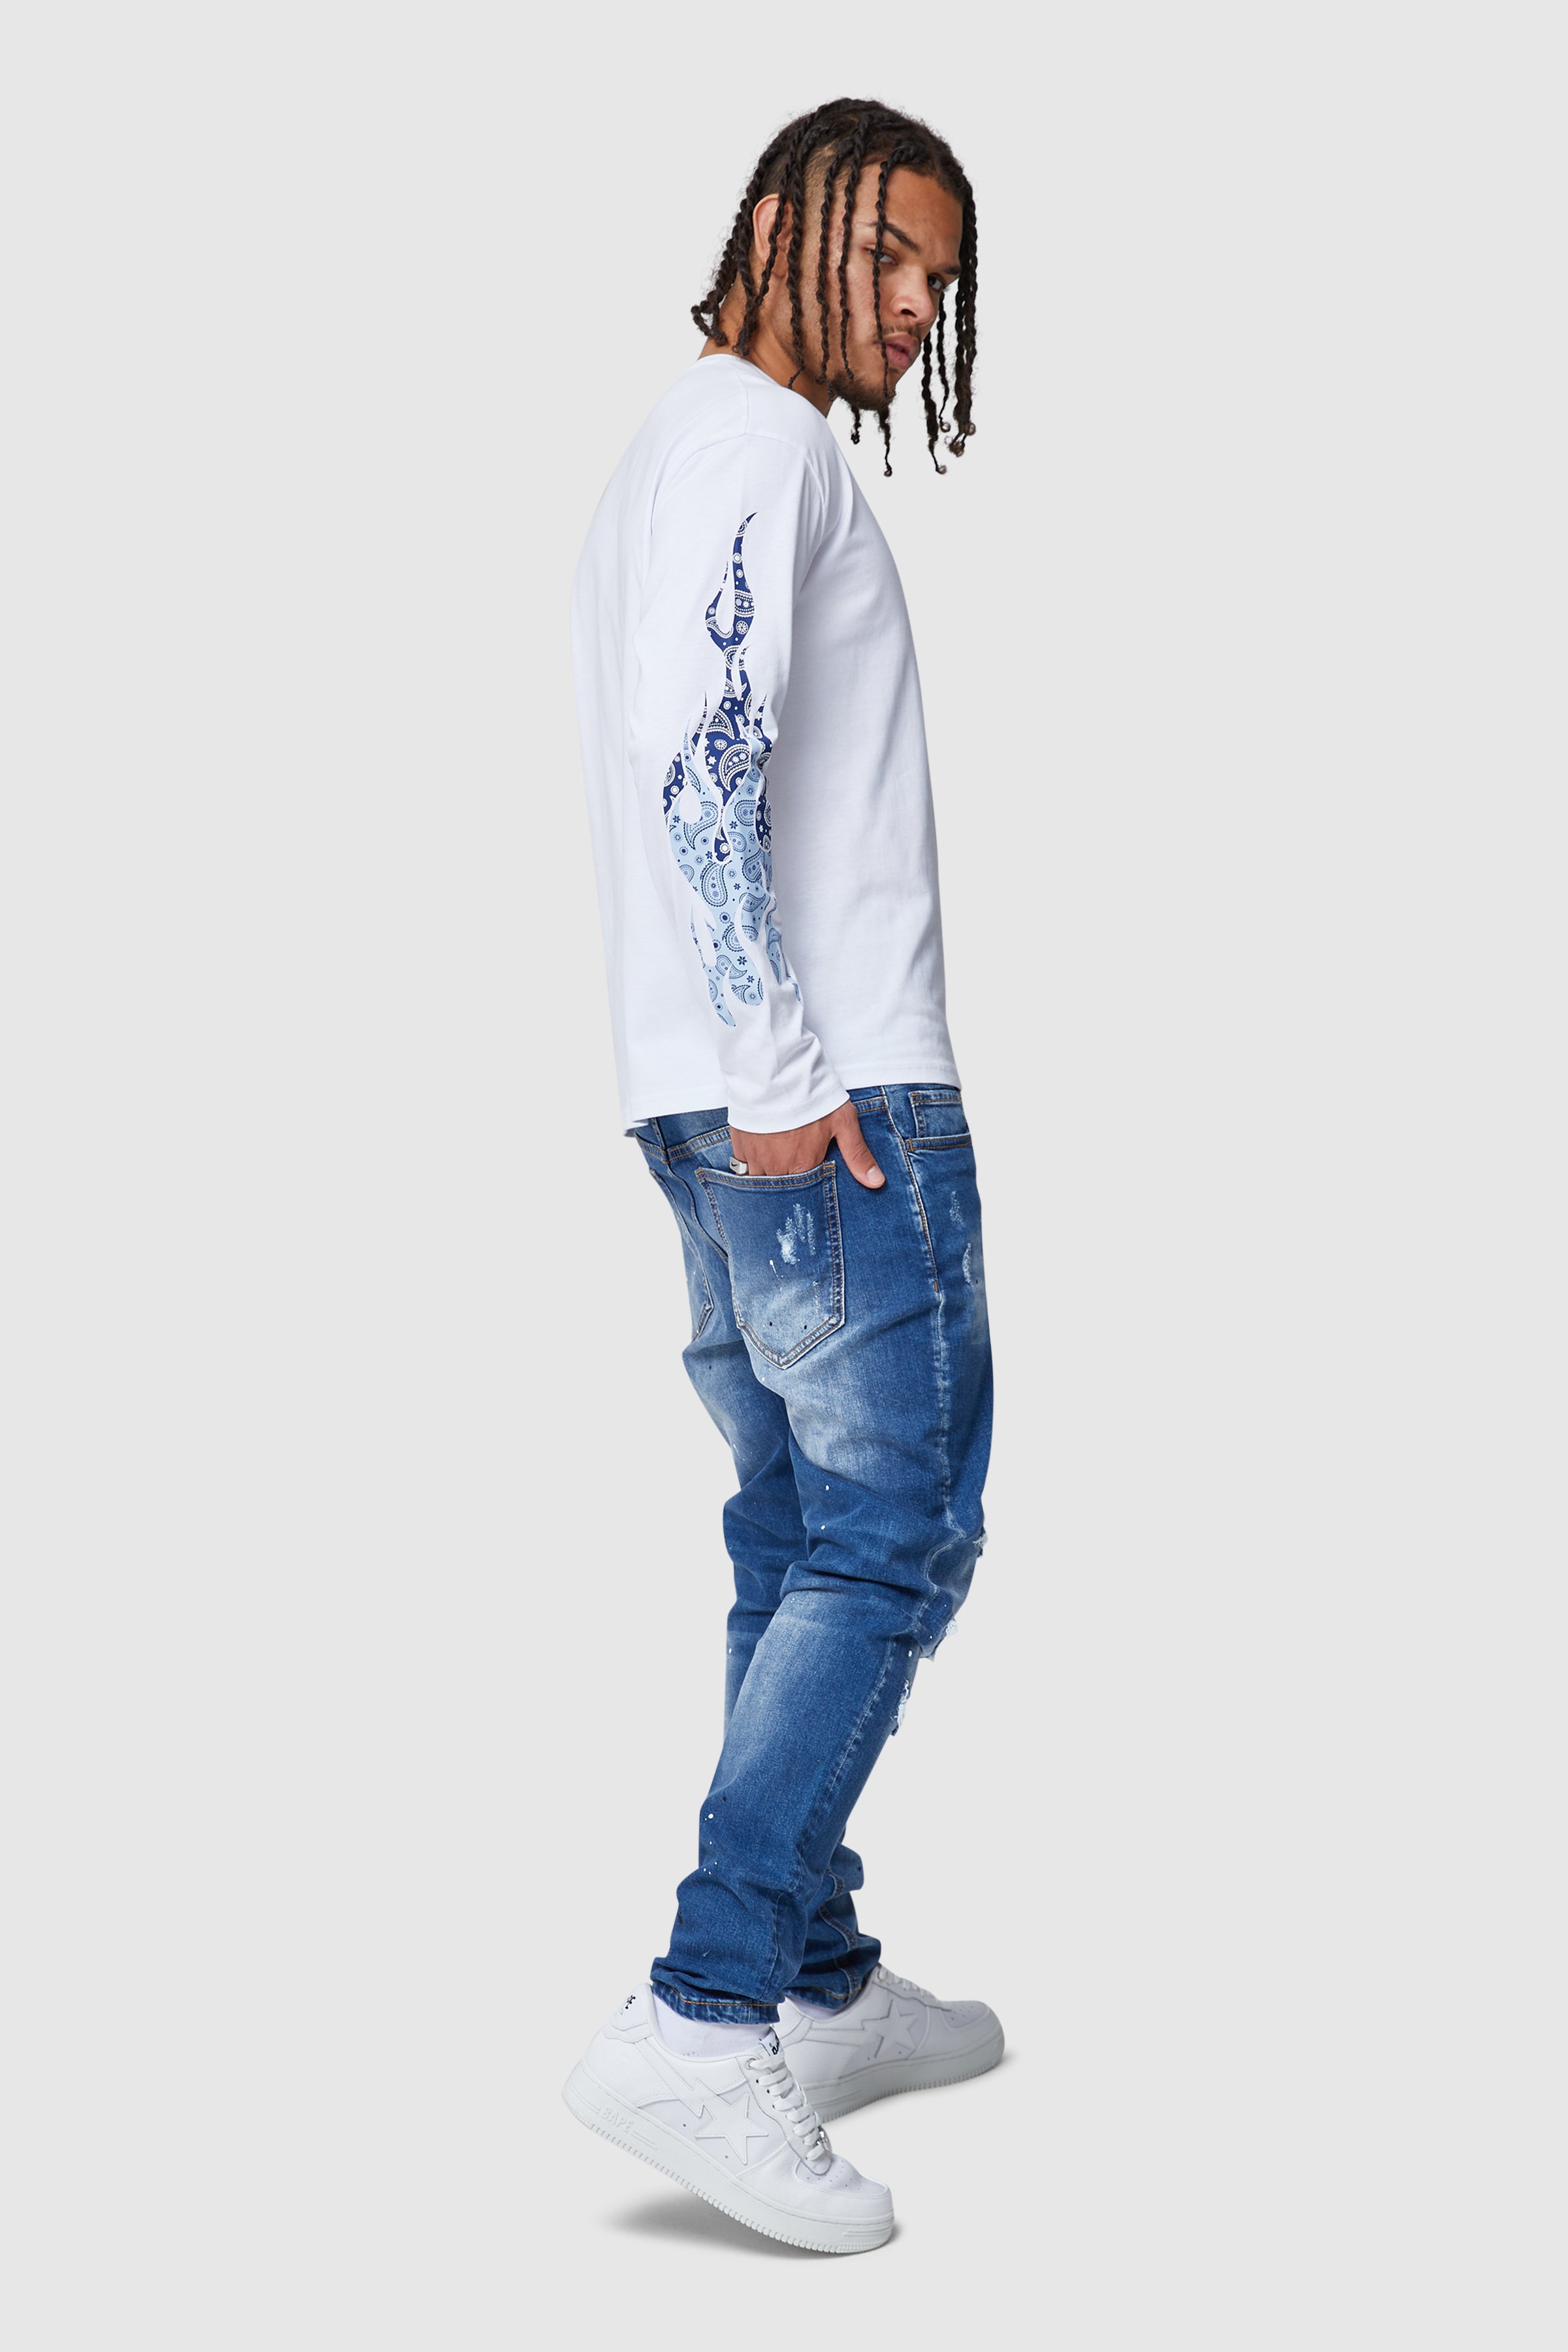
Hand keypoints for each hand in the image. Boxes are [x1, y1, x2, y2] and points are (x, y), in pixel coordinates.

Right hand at [729, 1101, 884, 1188]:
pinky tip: (761, 1156)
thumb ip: (857, 1155)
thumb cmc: (811, 1095)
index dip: (809, 1192)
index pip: (806, 1195)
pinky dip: (751, 1166)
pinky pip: (744, 1169)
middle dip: (788, 1187)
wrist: (775, 1071)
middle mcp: (778, 1169)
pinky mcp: (741, 1147)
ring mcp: (756, 1159)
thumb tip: (876, 1182)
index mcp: (804, 1166)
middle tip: (792, 1173)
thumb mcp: (842, 1122)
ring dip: (770, 1178)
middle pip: (782, 1191)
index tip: (810, 1183)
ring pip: (761, 1183)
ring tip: (778, 1165)